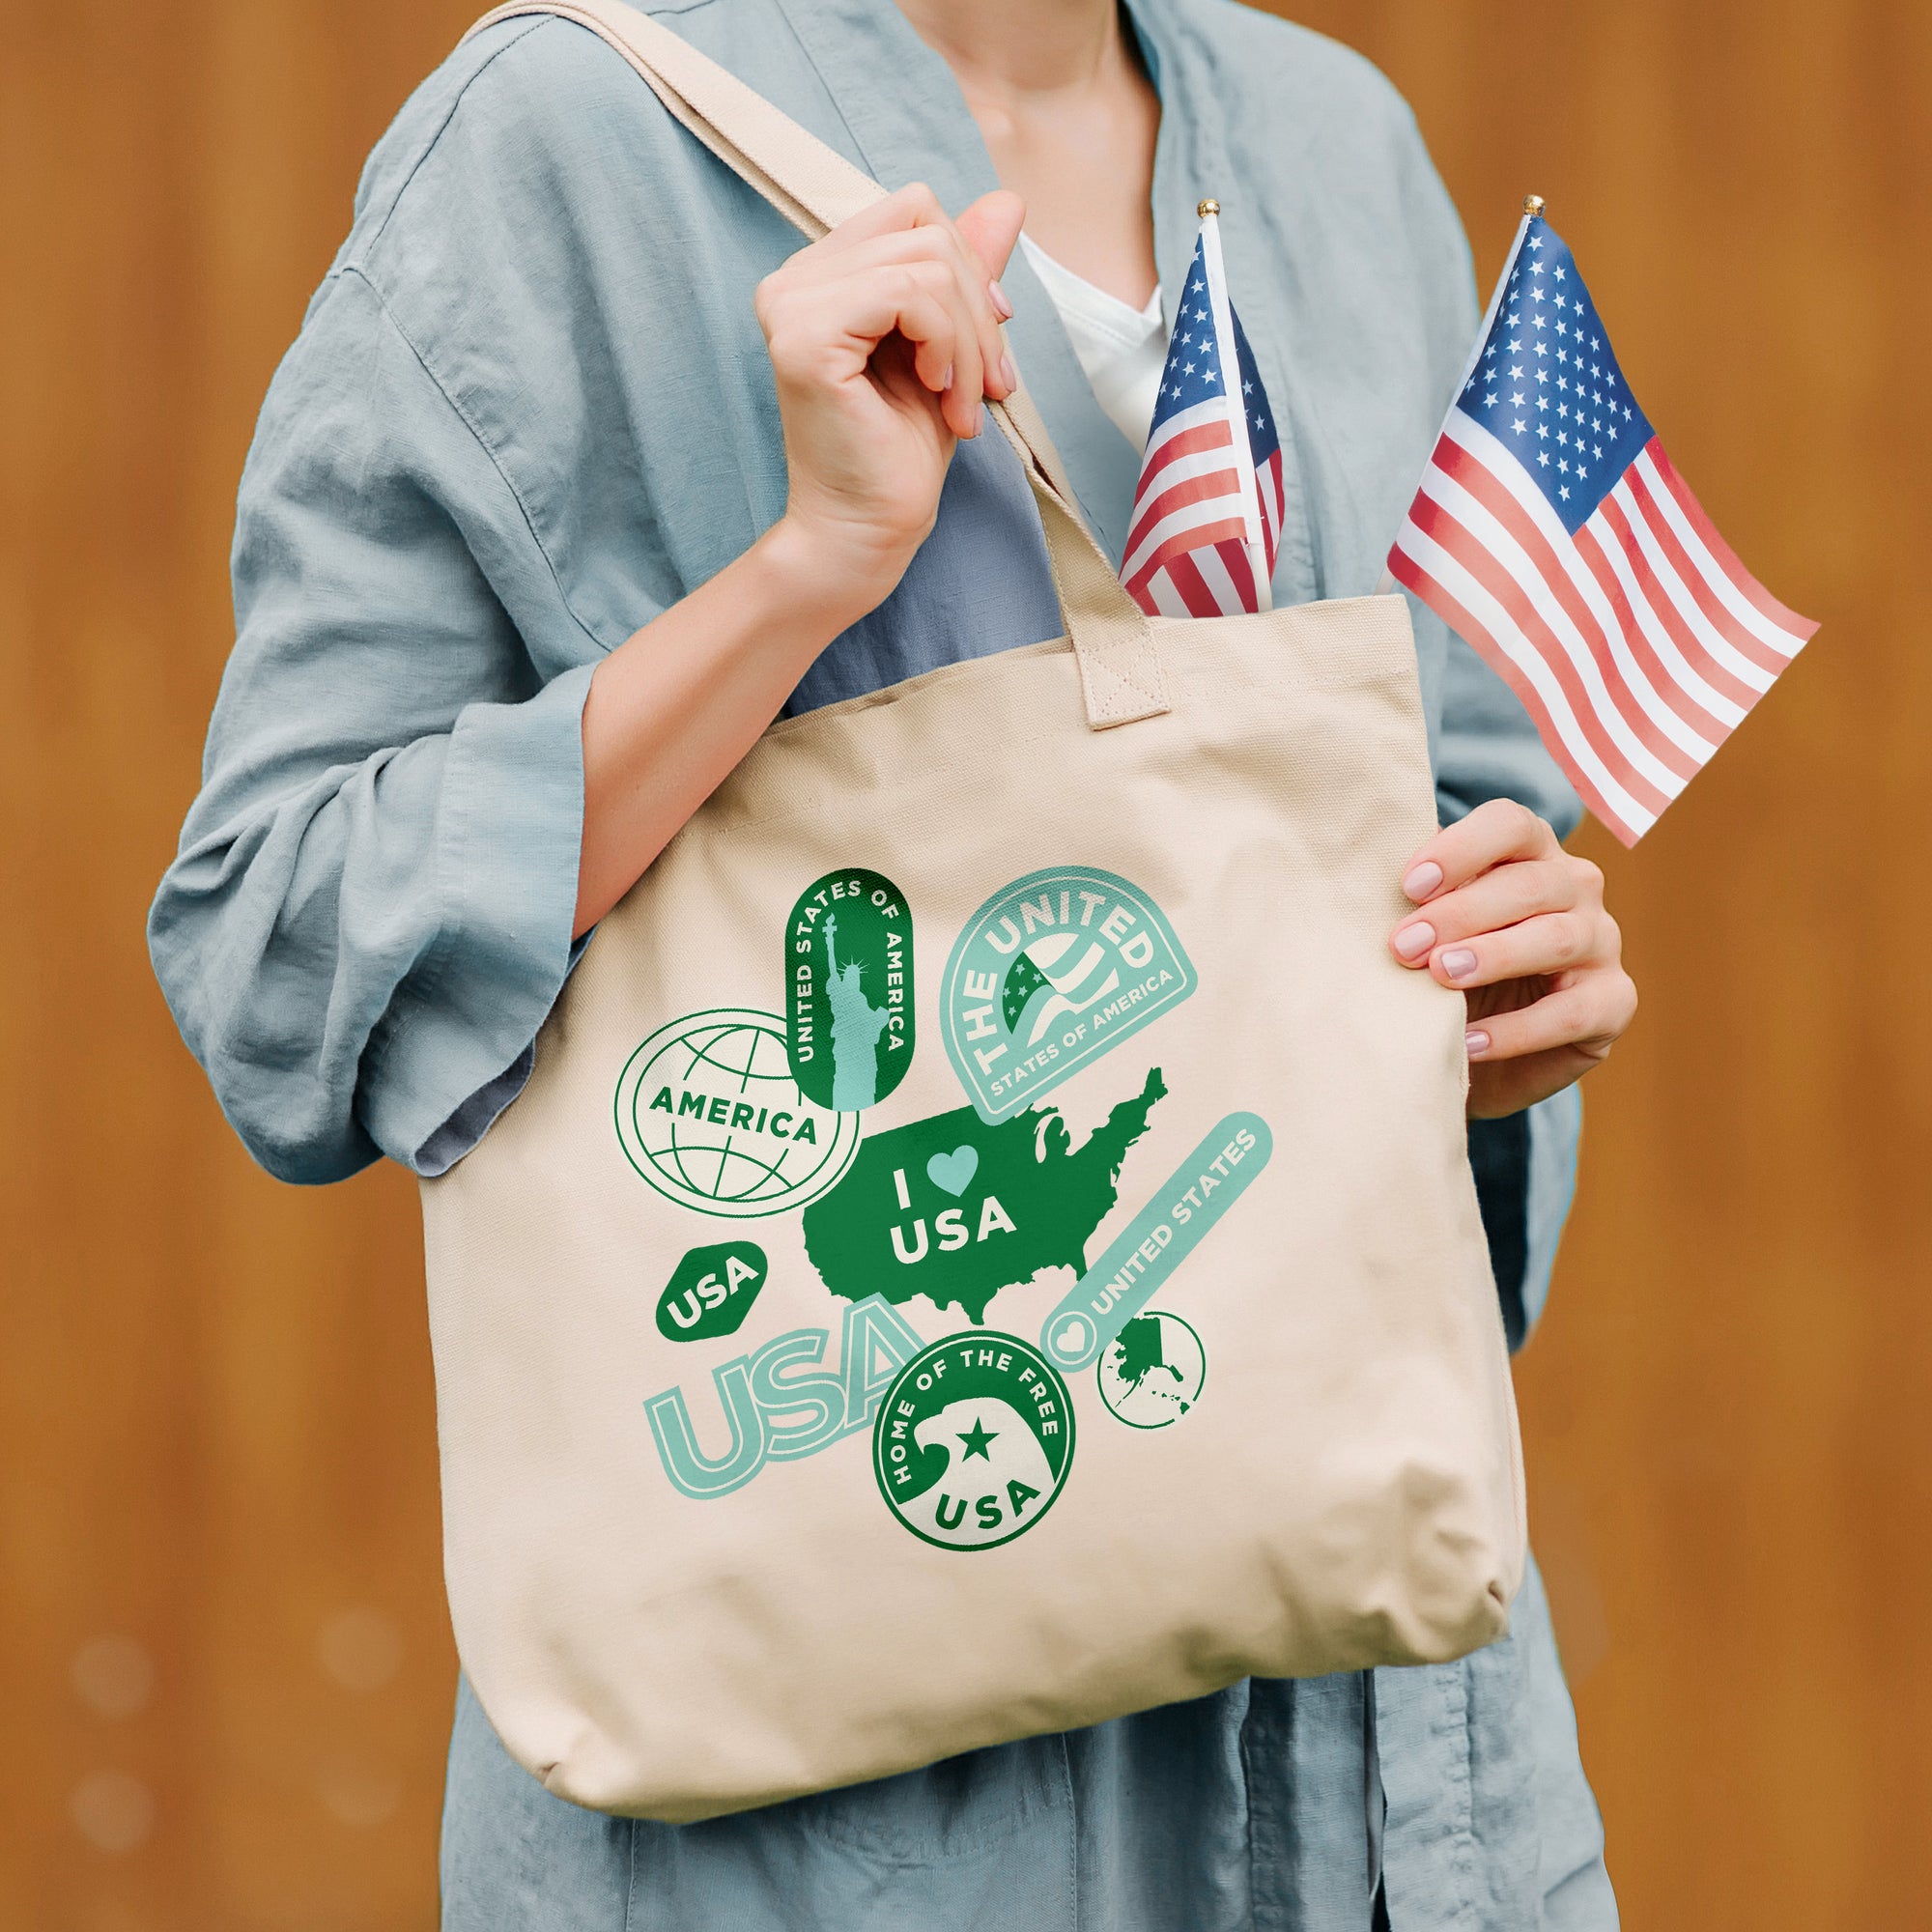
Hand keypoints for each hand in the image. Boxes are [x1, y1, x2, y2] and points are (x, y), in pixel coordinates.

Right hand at [755, 182, 1026, 619]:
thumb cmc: (901, 451)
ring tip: (965, 403)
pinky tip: (941, 393)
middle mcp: (794, 279)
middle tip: (991, 386)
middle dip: (978, 310)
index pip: (914, 212)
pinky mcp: (805, 335)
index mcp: (821, 275)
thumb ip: (965, 273)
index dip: (968, 266)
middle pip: (926, 230)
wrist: (869, 530)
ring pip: (926, 263)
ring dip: (970, 340)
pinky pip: (909, 294)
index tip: (988, 345)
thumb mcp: (950, 346)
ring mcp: (792, 303)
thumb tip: (1007, 200)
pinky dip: (948, 345)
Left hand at [1389, 800, 1636, 1118]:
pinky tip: (1470, 1041)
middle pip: (1530, 883)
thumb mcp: (1429, 928)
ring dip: (1494, 956)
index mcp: (1531, 852)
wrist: (1477, 1051)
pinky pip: (1572, 1012)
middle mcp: (1576, 887)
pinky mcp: (1613, 1002)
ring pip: (1556, 937)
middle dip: (1461, 913)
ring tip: (1442, 977)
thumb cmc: (1445, 969)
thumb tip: (1362, 874)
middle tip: (1405, 946)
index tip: (1407, 886)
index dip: (1461, 849)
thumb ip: (1416, 898)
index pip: (1510, 825)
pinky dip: (1518, 1029)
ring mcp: (1602, 942)